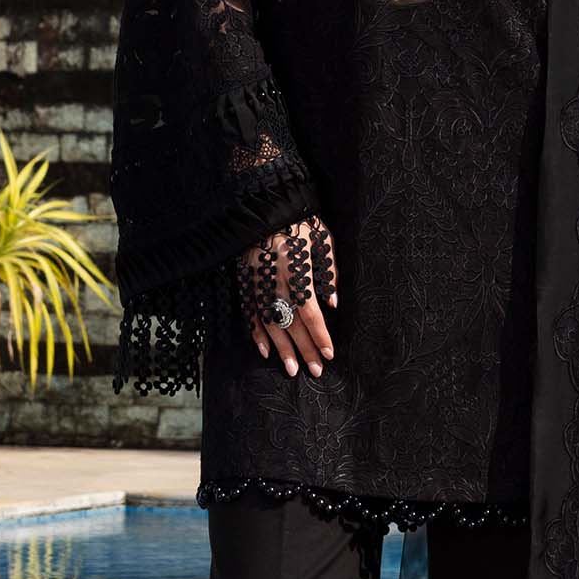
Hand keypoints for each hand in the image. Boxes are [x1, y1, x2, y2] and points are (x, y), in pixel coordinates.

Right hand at [237, 215, 337, 378]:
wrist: (266, 206)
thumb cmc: (301, 222)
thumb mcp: (323, 240)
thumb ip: (329, 272)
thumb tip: (333, 303)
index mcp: (297, 273)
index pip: (310, 313)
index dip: (320, 336)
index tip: (329, 354)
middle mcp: (276, 282)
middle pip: (292, 324)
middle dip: (304, 350)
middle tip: (314, 371)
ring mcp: (258, 284)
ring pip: (270, 324)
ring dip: (281, 349)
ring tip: (291, 370)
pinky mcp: (245, 282)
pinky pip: (250, 313)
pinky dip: (257, 333)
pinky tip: (265, 351)